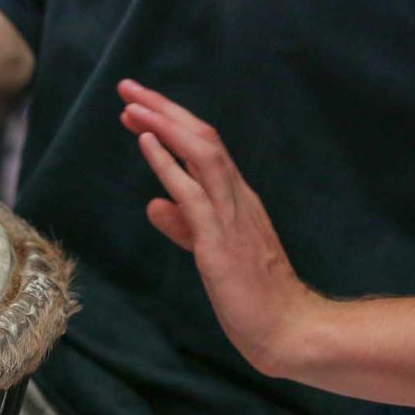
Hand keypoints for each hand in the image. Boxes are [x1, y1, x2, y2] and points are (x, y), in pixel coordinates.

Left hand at [118, 79, 326, 376]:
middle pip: (201, 136)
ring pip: (200, 153)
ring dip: (163, 125)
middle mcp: (237, 197)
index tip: (140, 106)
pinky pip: (192, 192)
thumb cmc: (253, 296)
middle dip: (163, 108)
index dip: (171, 122)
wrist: (286, 329)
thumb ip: (184, 227)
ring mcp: (231, 216)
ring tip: (133, 105)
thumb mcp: (211, 254)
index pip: (204, 147)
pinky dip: (168, 163)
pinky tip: (146, 142)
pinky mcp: (220, 240)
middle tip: (128, 86)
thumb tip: (154, 204)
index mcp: (237, 199)